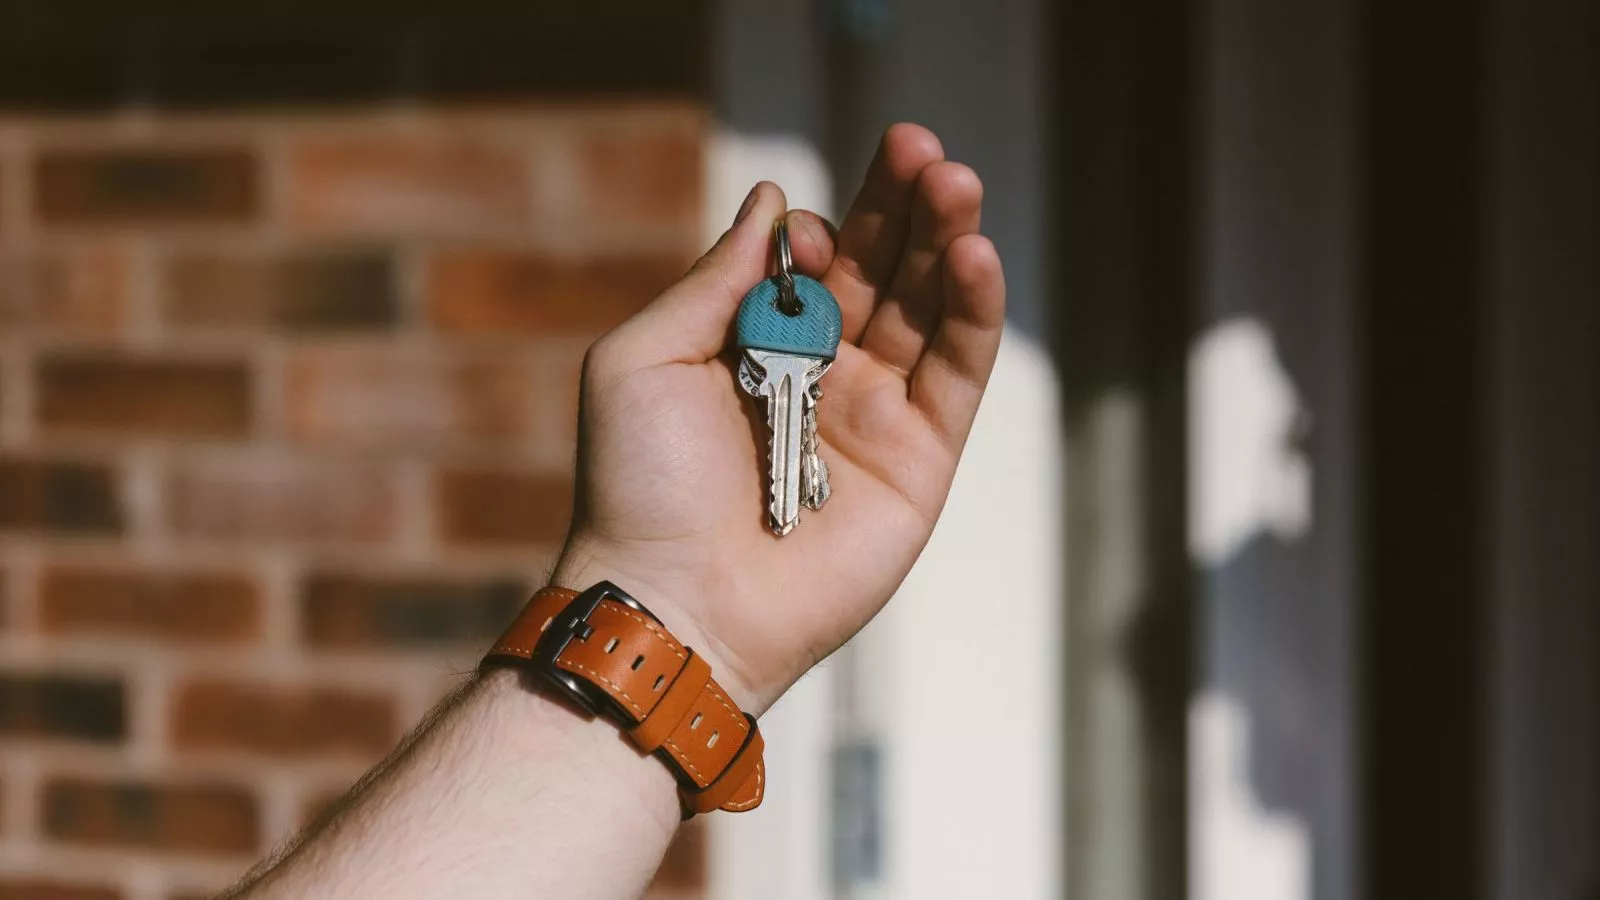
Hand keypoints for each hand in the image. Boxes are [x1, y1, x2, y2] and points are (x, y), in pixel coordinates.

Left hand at [552, 124, 1004, 713]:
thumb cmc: (641, 485)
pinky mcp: (921, 459)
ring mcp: (876, 414)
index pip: (816, 262)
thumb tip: (771, 201)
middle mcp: (824, 372)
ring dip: (947, 241)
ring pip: (930, 309)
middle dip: (903, 206)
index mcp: (756, 346)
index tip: (811, 234)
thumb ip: (714, 280)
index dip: (826, 230)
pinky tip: (973, 257)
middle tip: (922, 149)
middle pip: (884, 270)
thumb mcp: (645, 359)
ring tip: (955, 182)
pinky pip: (959, 374)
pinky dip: (974, 312)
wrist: (676, 602)